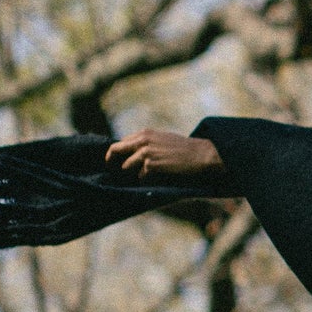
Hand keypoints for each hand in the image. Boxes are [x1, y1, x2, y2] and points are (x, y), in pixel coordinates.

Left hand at [104, 129, 221, 179]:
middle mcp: (143, 140)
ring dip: (132, 173)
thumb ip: (148, 142)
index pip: (122, 141)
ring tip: (141, 177)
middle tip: (111, 169)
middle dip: (111, 160)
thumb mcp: (163, 139)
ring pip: (127, 166)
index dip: (117, 152)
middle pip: (116, 150)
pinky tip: (155, 179)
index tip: (116, 161)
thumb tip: (135, 152)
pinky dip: (146, 179)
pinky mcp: (151, 165)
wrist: (200, 154)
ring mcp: (146, 152)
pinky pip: (141, 175)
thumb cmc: (185, 148)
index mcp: (145, 133)